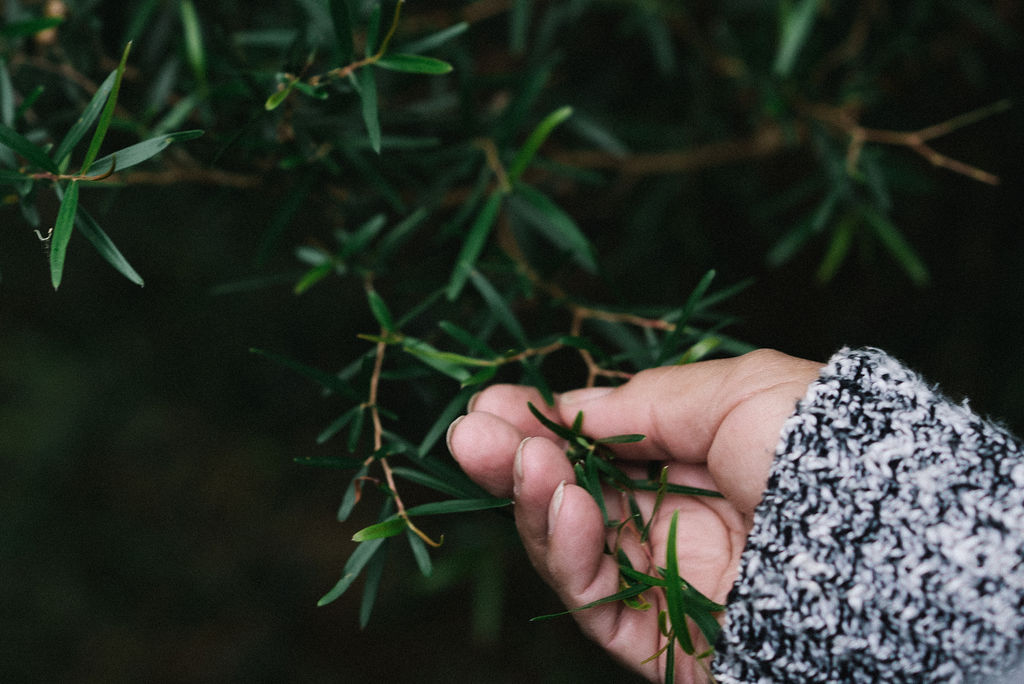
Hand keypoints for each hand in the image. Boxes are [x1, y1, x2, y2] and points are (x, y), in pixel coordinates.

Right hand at [446, 349, 822, 681]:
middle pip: (576, 495)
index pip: (603, 448)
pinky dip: (567, 552)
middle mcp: (681, 521)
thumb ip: (646, 402)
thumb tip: (572, 405)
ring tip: (509, 459)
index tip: (493, 402)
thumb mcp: (737, 392)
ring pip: (573, 547)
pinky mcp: (664, 639)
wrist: (888, 549)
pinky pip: (596, 601)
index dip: (546, 425)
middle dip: (518, 459)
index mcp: (703, 462)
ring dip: (534, 499)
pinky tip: (559, 505)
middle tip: (469, 432)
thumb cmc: (823, 449)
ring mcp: (670, 581)